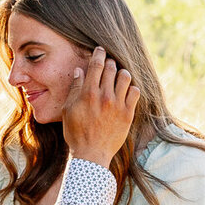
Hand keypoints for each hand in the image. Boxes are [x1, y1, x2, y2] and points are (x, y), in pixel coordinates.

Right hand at [62, 46, 138, 168]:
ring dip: (122, 73)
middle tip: (109, 63)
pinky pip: (135, 92)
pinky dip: (131, 88)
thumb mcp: (68, 110)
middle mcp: (104, 96)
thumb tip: (80, 71)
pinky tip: (126, 91)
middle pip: (111, 68)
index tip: (100, 50)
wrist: (91, 154)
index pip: (96, 66)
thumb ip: (74, 89)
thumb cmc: (76, 133)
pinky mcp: (128, 114)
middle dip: (110, 62)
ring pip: (125, 77)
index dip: (99, 54)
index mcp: (88, 94)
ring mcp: (118, 105)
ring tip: (119, 76)